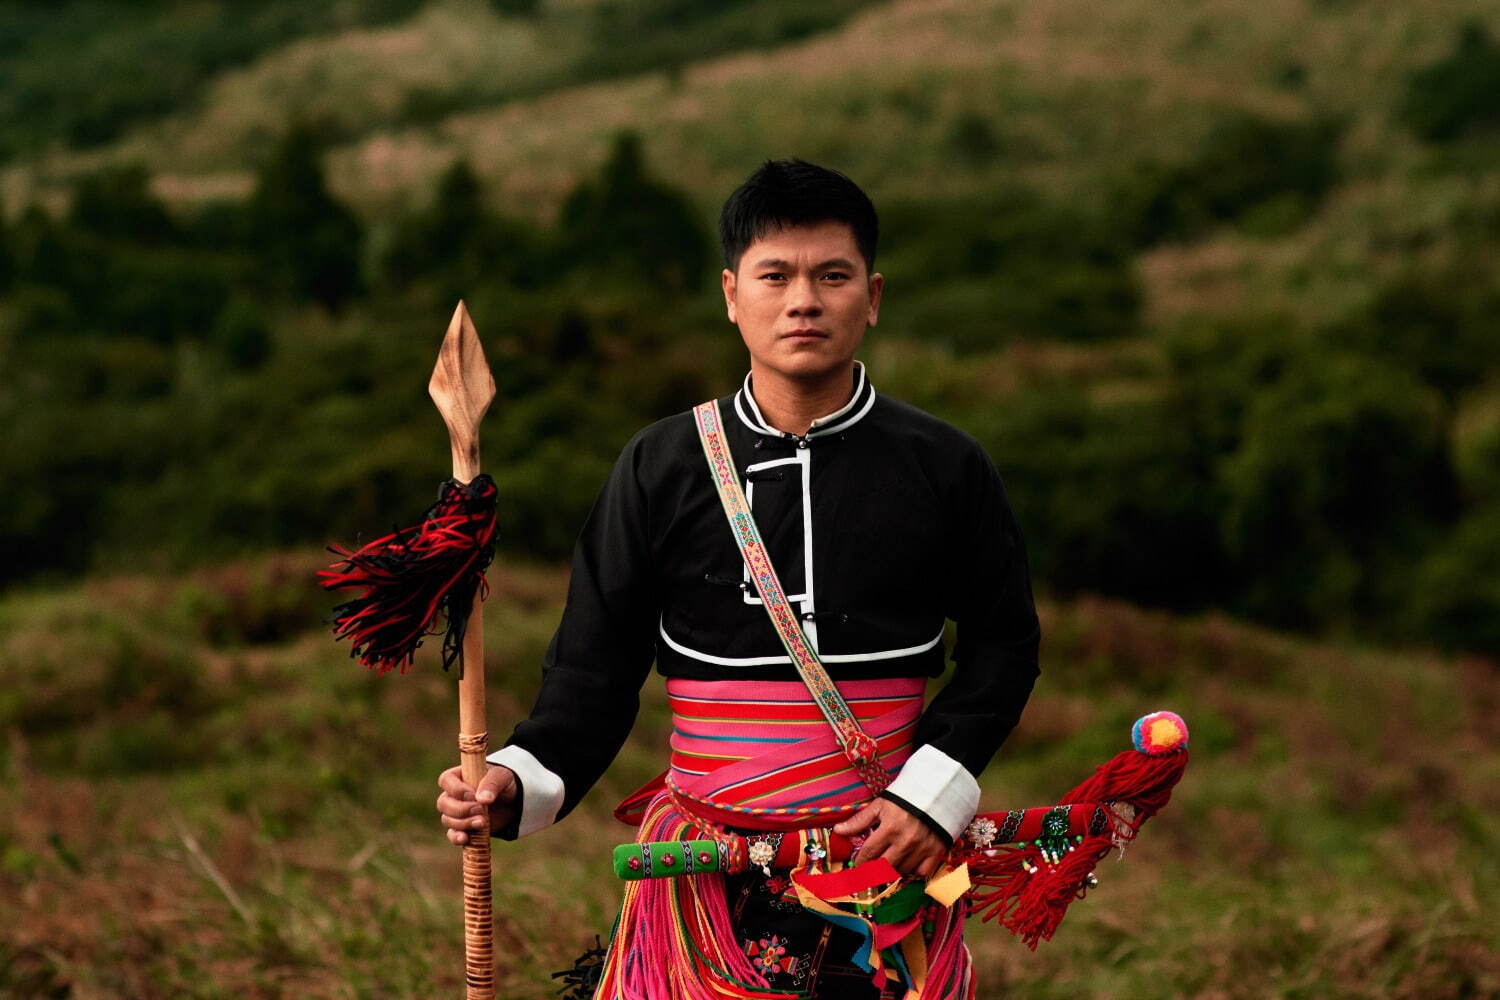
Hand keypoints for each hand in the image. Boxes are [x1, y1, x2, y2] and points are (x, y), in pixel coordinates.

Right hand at [436, 764, 518, 845]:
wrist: (513, 802)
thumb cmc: (504, 783)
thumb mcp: (502, 777)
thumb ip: (492, 784)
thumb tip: (483, 799)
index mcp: (460, 776)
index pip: (446, 780)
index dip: (456, 789)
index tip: (473, 795)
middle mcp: (454, 795)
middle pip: (443, 803)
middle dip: (461, 809)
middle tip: (480, 810)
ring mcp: (456, 813)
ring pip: (447, 819)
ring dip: (463, 823)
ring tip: (483, 822)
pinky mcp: (463, 828)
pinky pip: (452, 834)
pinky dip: (456, 837)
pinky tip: (465, 838)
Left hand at [832, 797, 947, 879]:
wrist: (936, 791)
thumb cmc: (905, 797)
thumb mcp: (880, 805)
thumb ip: (860, 820)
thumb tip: (838, 831)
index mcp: (889, 828)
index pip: (869, 853)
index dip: (860, 861)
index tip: (857, 865)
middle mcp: (905, 841)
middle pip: (883, 866)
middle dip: (873, 871)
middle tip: (868, 872)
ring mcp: (922, 848)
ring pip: (902, 871)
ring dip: (892, 871)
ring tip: (886, 867)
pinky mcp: (937, 851)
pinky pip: (922, 872)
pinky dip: (914, 872)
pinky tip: (908, 865)